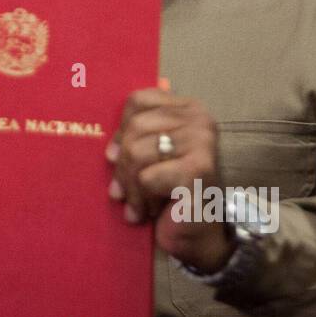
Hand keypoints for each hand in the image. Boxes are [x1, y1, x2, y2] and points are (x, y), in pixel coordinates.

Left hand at [106, 84, 234, 272]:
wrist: (198, 235)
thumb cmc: (173, 193)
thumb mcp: (156, 153)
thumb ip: (150, 121)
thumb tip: (160, 81)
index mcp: (189, 109)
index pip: (138, 101)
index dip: (119, 131)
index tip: (114, 157)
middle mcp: (200, 120)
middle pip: (134, 128)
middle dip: (121, 165)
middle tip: (121, 191)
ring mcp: (201, 142)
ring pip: (136, 153)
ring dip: (130, 186)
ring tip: (138, 204)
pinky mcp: (198, 169)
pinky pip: (146, 177)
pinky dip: (142, 199)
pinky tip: (152, 212)